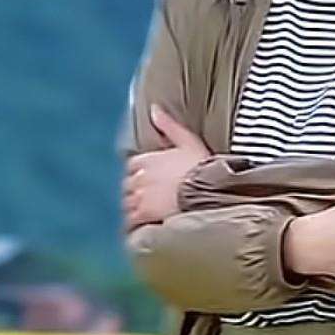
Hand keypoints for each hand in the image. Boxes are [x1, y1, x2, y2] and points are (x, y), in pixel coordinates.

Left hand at [122, 105, 212, 231]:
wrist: (206, 192)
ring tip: (147, 212)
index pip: (132, 166)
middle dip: (136, 190)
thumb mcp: (187, 140)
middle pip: (128, 185)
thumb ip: (168, 125)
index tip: (149, 179)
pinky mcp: (143, 214)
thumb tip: (154, 109)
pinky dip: (135, 223)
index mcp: (145, 159)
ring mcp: (138, 196)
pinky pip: (131, 220)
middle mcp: (138, 177)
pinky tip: (143, 225)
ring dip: (135, 206)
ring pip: (127, 202)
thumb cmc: (200, 167)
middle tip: (149, 198)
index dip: (140, 173)